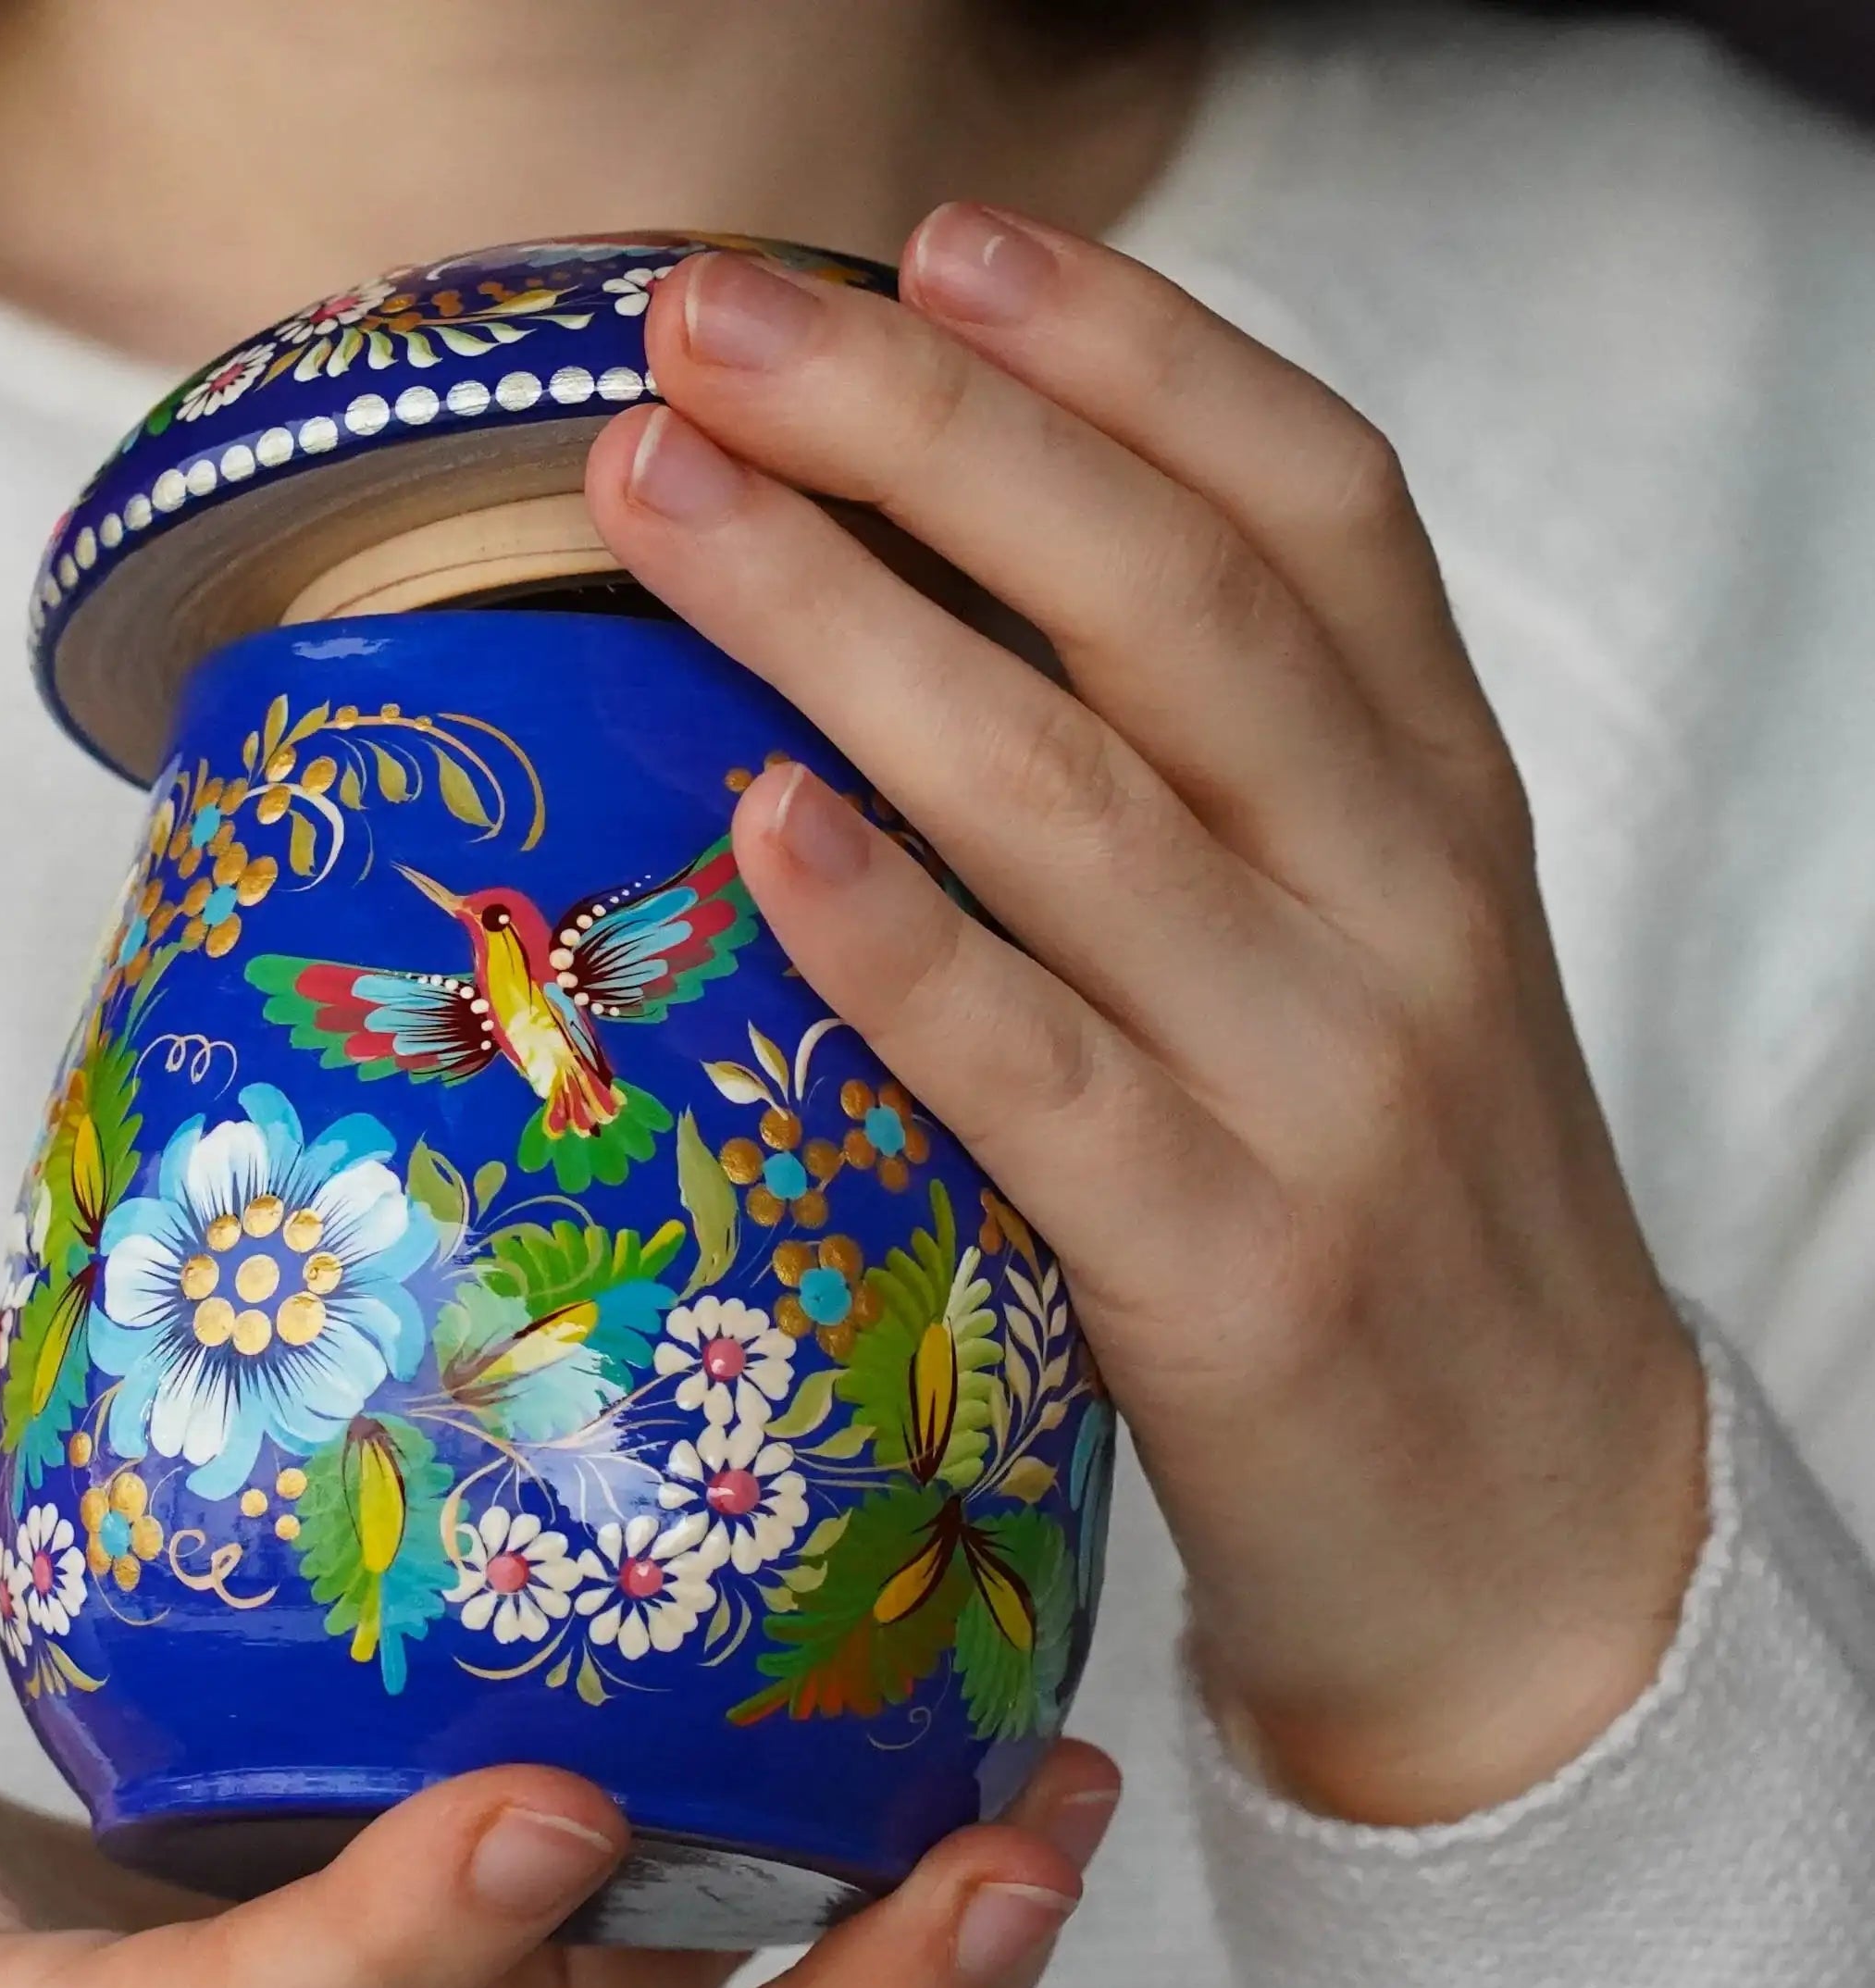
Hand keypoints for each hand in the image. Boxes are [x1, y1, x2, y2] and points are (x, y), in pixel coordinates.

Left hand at [585, 213, 1706, 1826]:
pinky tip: (761, 820)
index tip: (929, 243)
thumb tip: (914, 626)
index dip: (1124, 349)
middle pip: (1164, 601)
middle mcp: (1399, 901)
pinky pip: (1040, 1070)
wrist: (1534, 1534)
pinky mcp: (1230, 1272)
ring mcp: (1321, 1082)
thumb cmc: (1393, 1217)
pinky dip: (900, 938)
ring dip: (848, 625)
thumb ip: (1213, 791)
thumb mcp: (1358, 956)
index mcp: (1435, 800)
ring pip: (1080, 799)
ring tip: (662, 494)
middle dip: (929, 430)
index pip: (1311, 504)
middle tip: (709, 321)